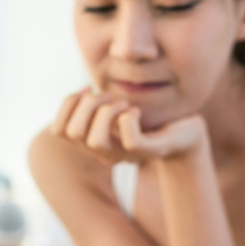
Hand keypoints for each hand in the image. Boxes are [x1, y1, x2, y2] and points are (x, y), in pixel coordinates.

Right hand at [49, 89, 207, 163]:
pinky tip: (138, 112)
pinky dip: (130, 119)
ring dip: (107, 112)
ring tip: (124, 104)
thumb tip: (82, 91)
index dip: (68, 105)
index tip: (89, 90)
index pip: (59, 130)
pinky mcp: (151, 151)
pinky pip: (129, 140)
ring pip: (94, 141)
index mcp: (93, 141)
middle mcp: (105, 152)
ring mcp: (127, 155)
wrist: (185, 133)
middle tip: (110, 96)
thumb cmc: (149, 117)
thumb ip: (97, 104)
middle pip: (73, 132)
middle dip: (88, 104)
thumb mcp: (117, 108)